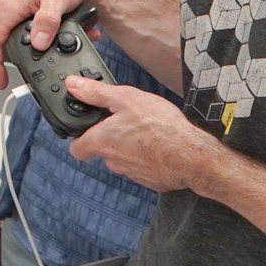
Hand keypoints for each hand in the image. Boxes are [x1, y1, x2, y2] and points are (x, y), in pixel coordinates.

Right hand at [0, 0, 101, 89]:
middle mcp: (10, 9)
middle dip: (28, 57)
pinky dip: (51, 34)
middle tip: (43, 67)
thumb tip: (38, 44)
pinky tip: (69, 32)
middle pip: (7, 42)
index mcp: (9, 7)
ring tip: (66, 45)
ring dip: (44, 44)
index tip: (1, 81)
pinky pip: (34, 27)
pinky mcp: (30, 9)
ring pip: (24, 36)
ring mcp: (19, 9)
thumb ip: (47, 23)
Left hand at [63, 77, 220, 193]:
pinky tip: (161, 145)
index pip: (76, 148)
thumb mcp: (125, 98)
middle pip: (103, 151)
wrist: (192, 156)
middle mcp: (113, 161)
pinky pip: (145, 167)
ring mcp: (132, 173)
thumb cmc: (160, 128)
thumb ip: (96, 93)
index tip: (86, 129)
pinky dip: (150, 157)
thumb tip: (73, 84)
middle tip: (127, 123)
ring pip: (124, 159)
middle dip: (111, 138)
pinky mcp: (151, 180)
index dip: (79, 138)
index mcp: (101, 142)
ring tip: (148, 131)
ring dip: (132, 147)